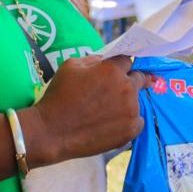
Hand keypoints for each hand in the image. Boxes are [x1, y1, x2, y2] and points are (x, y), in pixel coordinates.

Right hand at [23, 55, 148, 166]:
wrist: (52, 131)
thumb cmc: (59, 96)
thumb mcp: (71, 66)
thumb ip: (94, 59)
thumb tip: (106, 61)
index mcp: (113, 70)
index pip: (128, 60)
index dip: (121, 66)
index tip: (118, 71)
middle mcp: (127, 88)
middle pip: (140, 79)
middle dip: (131, 81)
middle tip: (117, 91)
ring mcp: (131, 110)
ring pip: (137, 101)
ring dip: (127, 103)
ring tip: (107, 111)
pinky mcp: (131, 130)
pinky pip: (138, 121)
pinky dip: (128, 122)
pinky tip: (112, 124)